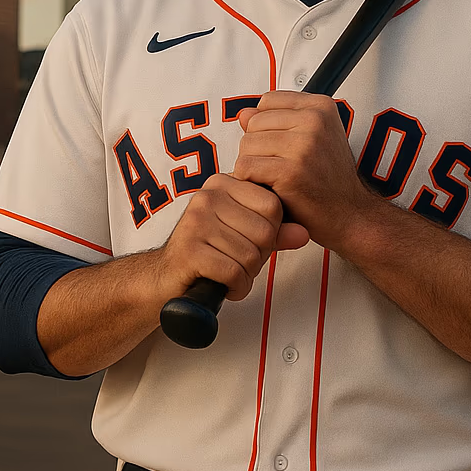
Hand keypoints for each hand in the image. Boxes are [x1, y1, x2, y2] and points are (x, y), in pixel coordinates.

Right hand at [155, 172, 309, 301]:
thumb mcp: (246, 236)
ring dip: (246, 275)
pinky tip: (224, 285)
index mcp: (223, 183)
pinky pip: (233, 272)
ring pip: (251, 255)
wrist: (165, 277)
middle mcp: (208, 196)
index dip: (270, 233)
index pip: (273, 206)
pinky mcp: (189, 250)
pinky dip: (236, 287)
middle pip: (265, 231)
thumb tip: (304, 233)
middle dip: (258, 257)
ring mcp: (195, 221)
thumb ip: (276, 232)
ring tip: (228, 273)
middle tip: (238, 262)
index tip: (250, 242)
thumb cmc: (209, 252)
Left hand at [234, 91, 384, 250]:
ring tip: (275, 178)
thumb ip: (276, 122)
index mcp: (321, 107)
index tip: (281, 145)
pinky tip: (269, 188)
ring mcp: (304, 145)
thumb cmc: (329, 181)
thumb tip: (244, 114)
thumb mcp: (310, 140)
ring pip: (246, 144)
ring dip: (252, 166)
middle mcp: (315, 121)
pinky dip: (249, 181)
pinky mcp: (290, 171)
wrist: (350, 215)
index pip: (268, 101)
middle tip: (278, 167)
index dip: (266, 125)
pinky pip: (245, 167)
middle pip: (254, 123)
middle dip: (257, 147)